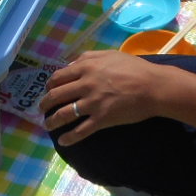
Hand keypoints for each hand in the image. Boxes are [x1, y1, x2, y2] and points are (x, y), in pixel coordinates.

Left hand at [40, 49, 160, 145]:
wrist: (153, 87)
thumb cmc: (134, 68)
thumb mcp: (109, 55)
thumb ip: (88, 57)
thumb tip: (71, 65)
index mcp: (86, 67)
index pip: (58, 77)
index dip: (49, 85)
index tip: (48, 91)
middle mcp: (85, 84)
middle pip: (56, 96)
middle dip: (45, 104)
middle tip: (43, 109)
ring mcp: (92, 103)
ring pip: (63, 114)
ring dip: (51, 121)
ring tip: (48, 125)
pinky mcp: (101, 119)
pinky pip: (80, 131)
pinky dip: (68, 137)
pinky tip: (63, 141)